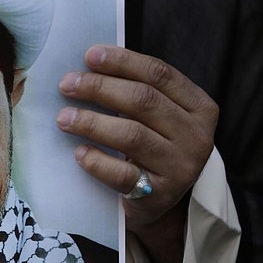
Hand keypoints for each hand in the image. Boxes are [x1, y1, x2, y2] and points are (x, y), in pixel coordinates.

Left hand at [56, 45, 218, 262]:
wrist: (160, 207)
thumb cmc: (152, 153)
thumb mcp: (158, 120)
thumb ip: (138, 94)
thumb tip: (90, 65)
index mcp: (199, 108)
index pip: (160, 75)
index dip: (123, 62)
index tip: (90, 55)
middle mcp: (196, 136)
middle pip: (143, 101)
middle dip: (100, 88)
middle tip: (67, 84)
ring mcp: (180, 167)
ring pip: (131, 135)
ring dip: (91, 122)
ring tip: (63, 118)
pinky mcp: (158, 194)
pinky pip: (122, 174)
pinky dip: (96, 161)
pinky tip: (78, 153)